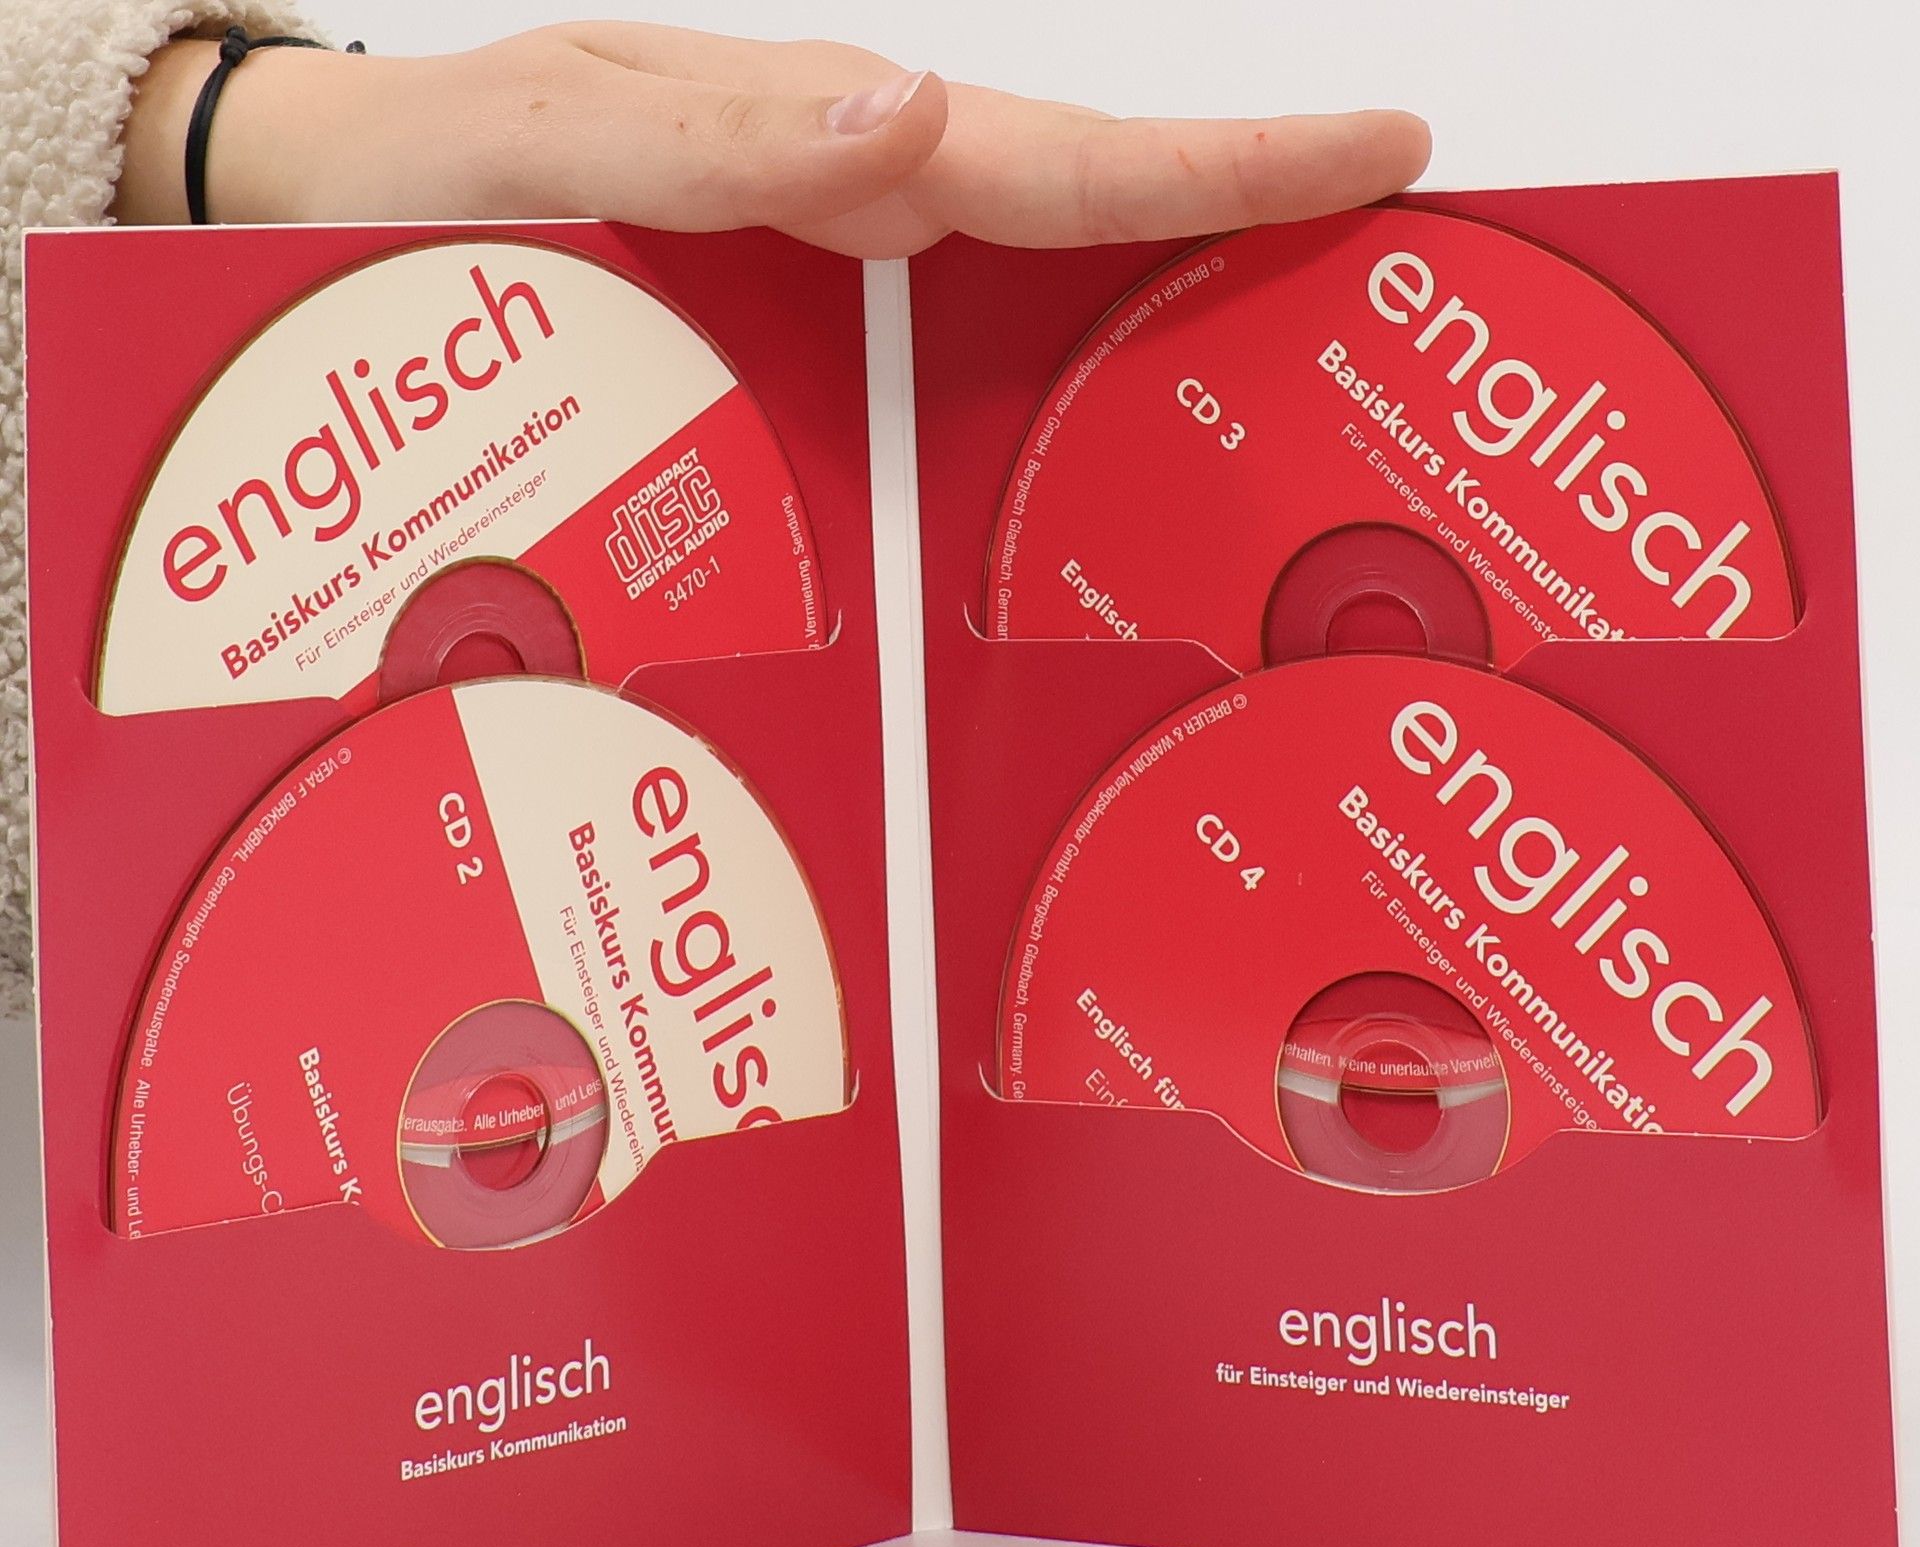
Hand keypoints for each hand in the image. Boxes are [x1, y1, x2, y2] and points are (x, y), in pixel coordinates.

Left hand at [116, 23, 1429, 255]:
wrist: (313, 219)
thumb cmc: (414, 180)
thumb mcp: (553, 143)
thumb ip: (724, 144)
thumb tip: (921, 116)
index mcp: (814, 148)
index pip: (1055, 155)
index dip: (1221, 166)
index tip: (1377, 152)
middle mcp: (843, 205)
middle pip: (1079, 217)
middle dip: (1242, 228)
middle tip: (1393, 265)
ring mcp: (825, 275)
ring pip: (1028, 284)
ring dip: (1162, 309)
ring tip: (1297, 356)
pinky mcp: (793, 333)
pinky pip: (943, 350)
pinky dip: (1035, 374)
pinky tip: (1083, 438)